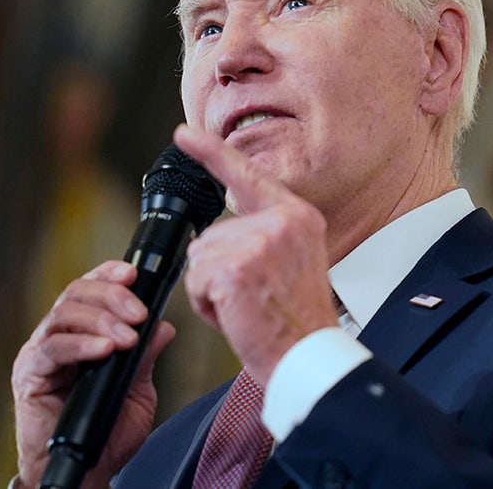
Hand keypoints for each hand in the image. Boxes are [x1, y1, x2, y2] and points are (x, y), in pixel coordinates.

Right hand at [11, 261, 175, 487]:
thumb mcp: (137, 391)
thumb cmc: (107, 434)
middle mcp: (58, 336)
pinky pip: (52, 348)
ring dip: (101, 319)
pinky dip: (81, 344)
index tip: (135, 275)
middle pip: (77, 293)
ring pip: (64, 313)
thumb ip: (144, 358)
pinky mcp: (30, 374)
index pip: (91, 289)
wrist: (88, 472)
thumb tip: (163, 327)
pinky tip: (104, 350)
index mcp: (81, 333)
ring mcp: (41, 353)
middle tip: (139, 314)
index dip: (109, 275)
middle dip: (112, 296)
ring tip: (126, 338)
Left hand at [175, 124, 338, 385]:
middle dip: (219, 269)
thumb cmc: (297, 320)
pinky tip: (237, 317)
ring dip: (212, 289)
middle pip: (213, 234)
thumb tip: (221, 226)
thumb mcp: (295, 262)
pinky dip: (207, 305)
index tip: (183, 134)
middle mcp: (281, 222)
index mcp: (298, 216)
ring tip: (248, 308)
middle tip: (255, 298)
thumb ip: (266, 234)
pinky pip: (196, 281)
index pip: (247, 176)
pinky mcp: (235, 269)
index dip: (211, 152)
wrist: (309, 357)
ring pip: (201, 258)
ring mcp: (258, 243)